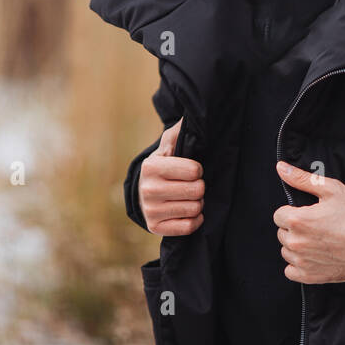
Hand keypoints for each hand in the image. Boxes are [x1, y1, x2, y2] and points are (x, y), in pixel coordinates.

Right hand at [138, 119, 204, 234]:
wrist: (144, 191)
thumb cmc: (164, 165)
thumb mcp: (169, 145)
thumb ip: (180, 131)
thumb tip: (191, 117)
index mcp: (151, 167)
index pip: (194, 170)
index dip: (198, 169)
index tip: (193, 169)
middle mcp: (147, 189)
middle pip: (197, 190)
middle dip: (200, 187)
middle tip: (193, 185)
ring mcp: (150, 210)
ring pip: (194, 209)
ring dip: (198, 203)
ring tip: (190, 197)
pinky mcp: (155, 228)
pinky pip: (188, 227)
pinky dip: (195, 220)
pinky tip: (189, 211)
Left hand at [272, 161, 344, 283]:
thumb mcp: (331, 189)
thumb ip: (302, 178)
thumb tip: (282, 168)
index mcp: (299, 220)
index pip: (278, 215)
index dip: (293, 211)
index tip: (307, 214)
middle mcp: (298, 243)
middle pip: (282, 233)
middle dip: (295, 228)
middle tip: (316, 226)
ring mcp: (303, 262)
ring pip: (286, 251)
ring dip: (297, 246)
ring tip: (318, 240)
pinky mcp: (311, 277)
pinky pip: (291, 271)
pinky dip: (299, 265)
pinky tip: (314, 256)